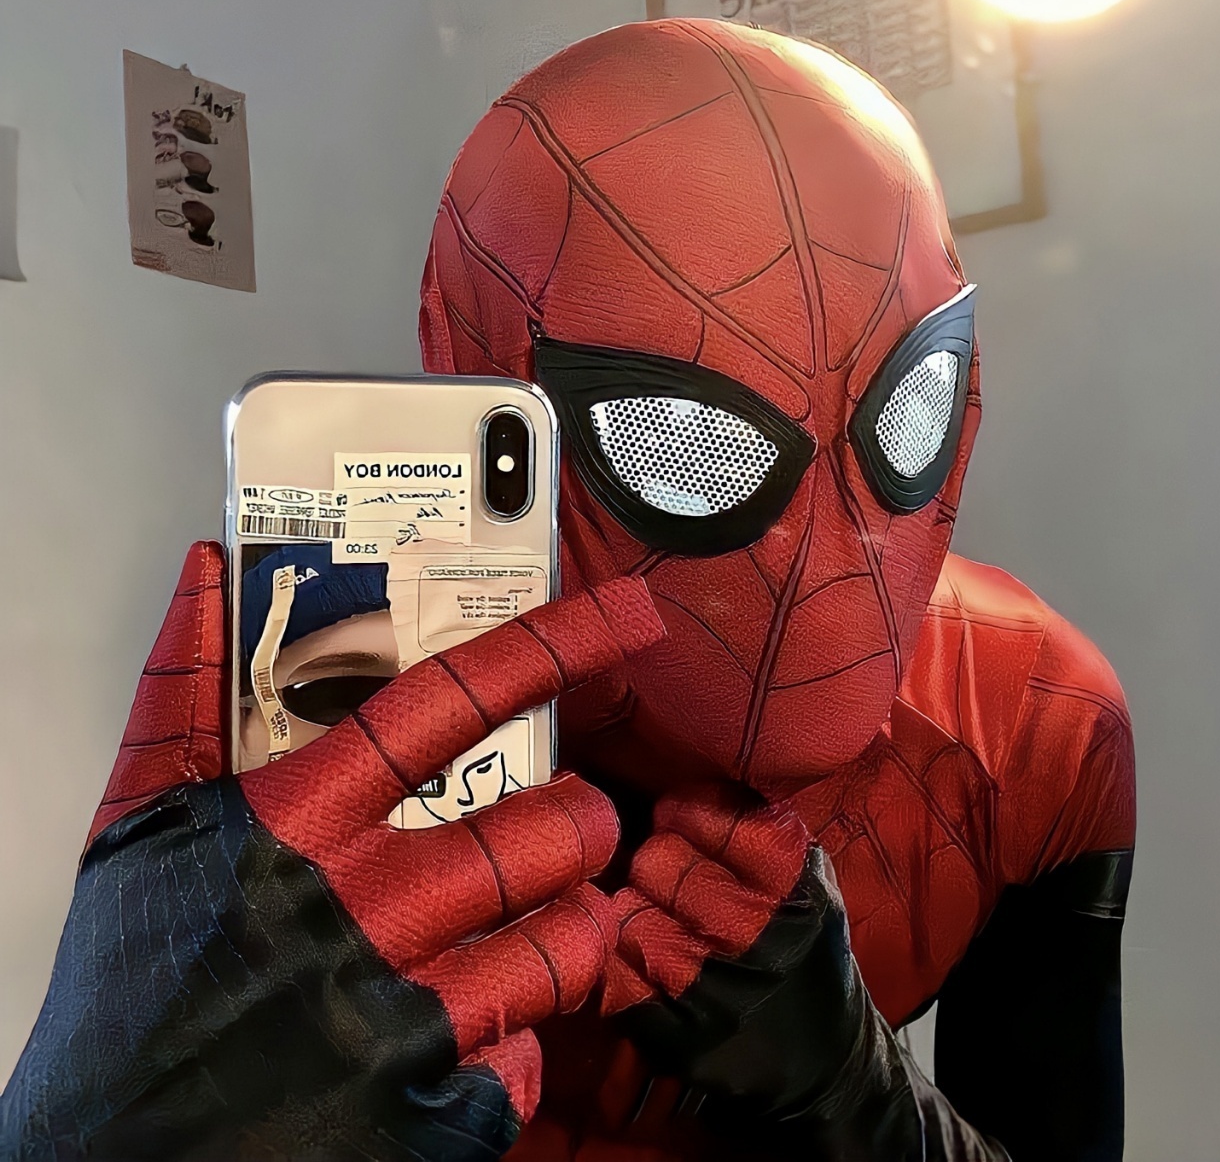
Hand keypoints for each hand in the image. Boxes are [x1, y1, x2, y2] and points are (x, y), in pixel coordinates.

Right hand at [0, 541, 663, 1161]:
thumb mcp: (137, 827)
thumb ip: (181, 692)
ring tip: (544, 919)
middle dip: (582, 821)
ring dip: (575, 925)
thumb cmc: (130, 989)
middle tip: (571, 822)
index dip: (549, 649)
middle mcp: (365, 913)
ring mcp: (408, 1019)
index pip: (448, 706)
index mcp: (298, 827)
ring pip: (567, 942)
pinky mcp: (436, 1110)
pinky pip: (532, 1060)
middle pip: (544, 831)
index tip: (628, 620)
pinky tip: (473, 1037)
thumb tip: (207, 573)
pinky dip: (516, 1043)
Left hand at [604, 783, 1007, 1160]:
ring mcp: (711, 987)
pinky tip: (649, 964)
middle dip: (658, 863)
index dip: (684, 812)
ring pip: (628, 914)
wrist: (828, 1067)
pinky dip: (623, 963)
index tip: (679, 819)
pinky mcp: (676, 1036)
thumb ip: (759, 826)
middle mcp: (753, 930)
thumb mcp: (810, 880)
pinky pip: (614, 971)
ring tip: (665, 922)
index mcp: (791, 880)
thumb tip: (691, 784)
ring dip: (638, 913)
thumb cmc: (806, 953)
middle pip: (655, 859)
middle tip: (673, 878)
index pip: (704, 812)